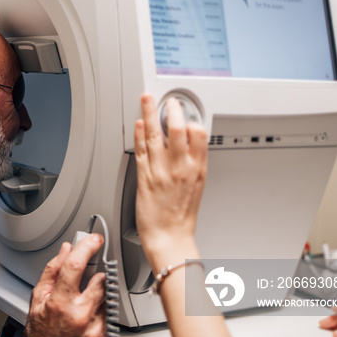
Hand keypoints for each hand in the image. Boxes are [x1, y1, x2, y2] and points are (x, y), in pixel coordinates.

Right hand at [24, 235, 105, 336]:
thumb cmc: (40, 332)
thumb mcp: (38, 298)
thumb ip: (52, 271)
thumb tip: (65, 250)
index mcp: (60, 302)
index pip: (76, 265)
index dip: (87, 247)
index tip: (94, 239)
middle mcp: (80, 315)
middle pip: (101, 280)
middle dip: (97, 275)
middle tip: (90, 277)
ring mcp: (94, 328)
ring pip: (108, 297)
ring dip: (99, 295)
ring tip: (84, 302)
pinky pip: (109, 316)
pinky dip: (101, 312)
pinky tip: (88, 318)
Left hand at [134, 94, 207, 268]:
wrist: (169, 237)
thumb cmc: (182, 216)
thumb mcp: (197, 186)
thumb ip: (193, 163)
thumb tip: (189, 146)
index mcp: (197, 169)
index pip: (199, 134)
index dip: (191, 119)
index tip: (185, 111)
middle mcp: (180, 167)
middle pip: (176, 129)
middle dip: (171, 110)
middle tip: (168, 101)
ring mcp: (161, 171)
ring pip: (154, 134)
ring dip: (149, 113)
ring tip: (147, 99)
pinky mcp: (144, 177)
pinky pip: (140, 150)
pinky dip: (138, 134)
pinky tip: (137, 124)